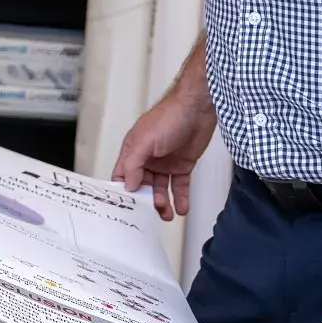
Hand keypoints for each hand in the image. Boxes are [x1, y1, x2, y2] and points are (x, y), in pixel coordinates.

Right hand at [112, 91, 215, 220]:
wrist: (199, 107)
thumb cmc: (170, 115)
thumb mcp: (144, 141)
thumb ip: (133, 164)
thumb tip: (128, 185)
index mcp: (133, 151)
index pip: (123, 176)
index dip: (124, 192)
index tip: (128, 207)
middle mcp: (147, 158)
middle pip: (142, 186)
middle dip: (146, 201)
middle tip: (152, 213)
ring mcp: (165, 162)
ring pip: (161, 189)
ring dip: (163, 203)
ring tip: (167, 215)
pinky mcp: (183, 165)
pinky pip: (180, 186)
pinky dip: (181, 198)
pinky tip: (182, 208)